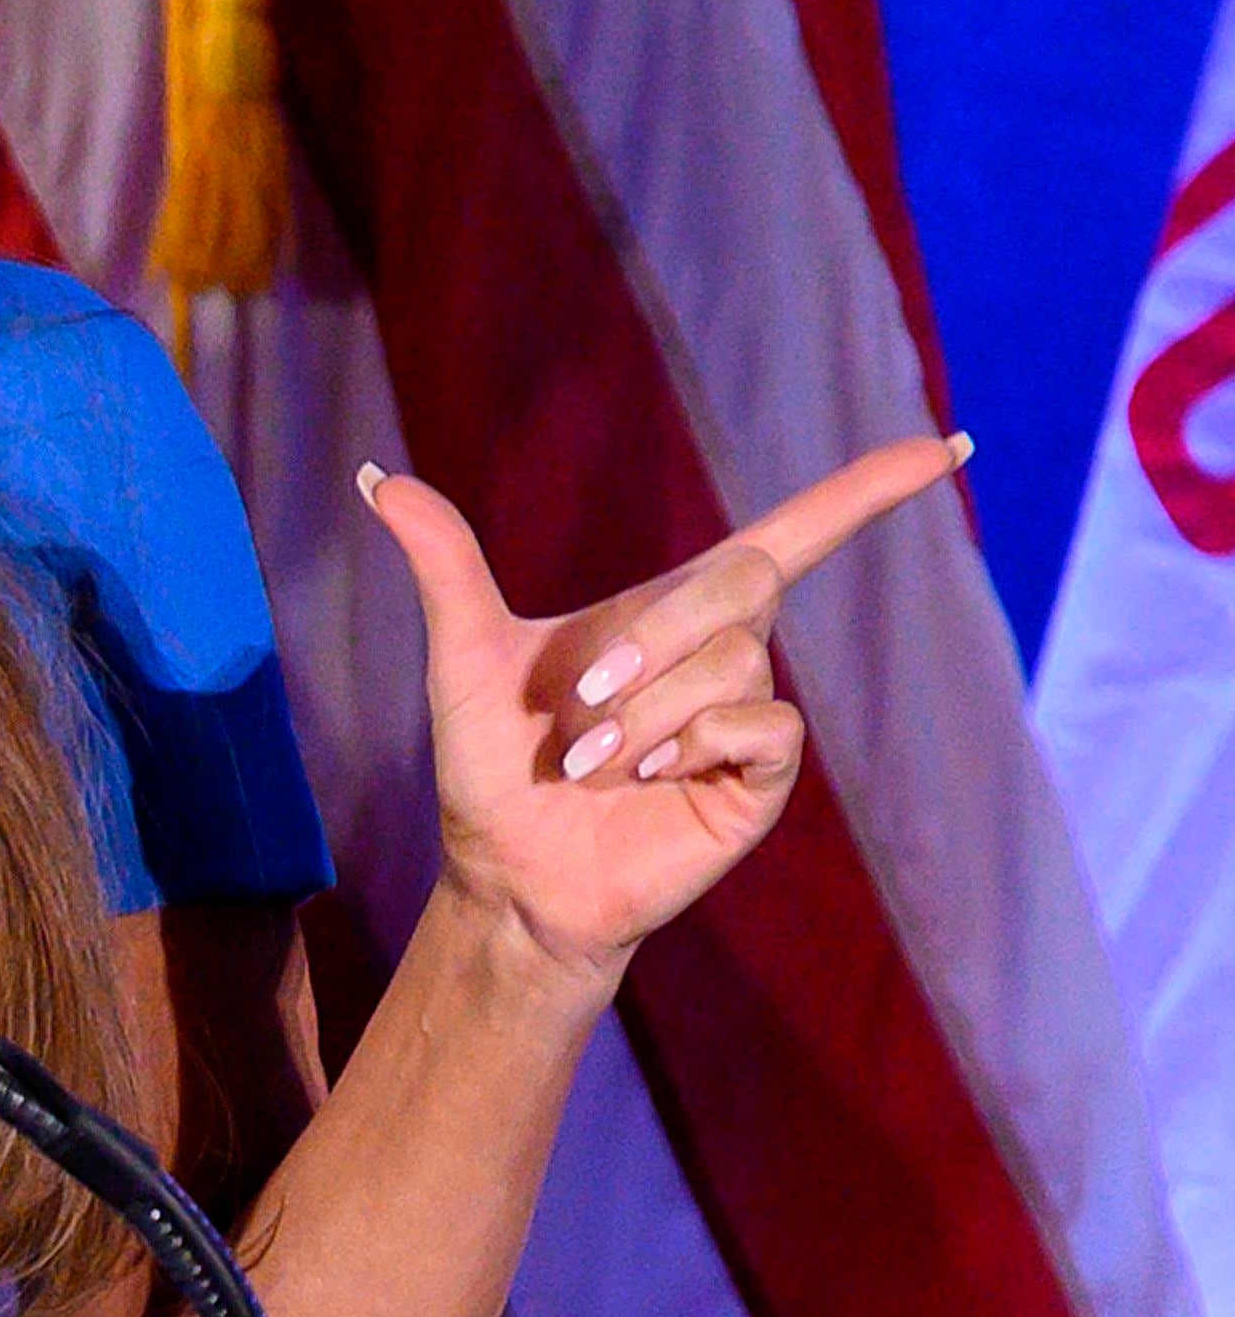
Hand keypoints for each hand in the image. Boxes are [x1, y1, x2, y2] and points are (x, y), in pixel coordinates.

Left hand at [358, 430, 968, 992]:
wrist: (506, 872)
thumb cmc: (495, 766)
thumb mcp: (463, 655)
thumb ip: (442, 562)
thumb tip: (374, 475)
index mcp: (672, 609)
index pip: (795, 531)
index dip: (866, 488)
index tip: (942, 444)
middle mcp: (726, 652)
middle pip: (742, 580)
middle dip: (653, 637)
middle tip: (579, 705)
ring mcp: (750, 716)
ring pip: (738, 663)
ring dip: (645, 713)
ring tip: (591, 764)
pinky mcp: (761, 779)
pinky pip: (764, 725)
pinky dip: (691, 743)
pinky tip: (645, 779)